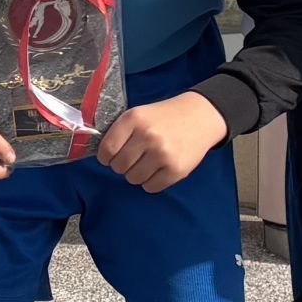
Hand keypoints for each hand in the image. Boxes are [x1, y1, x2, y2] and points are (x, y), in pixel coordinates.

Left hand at [96, 90, 225, 192]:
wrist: (200, 116)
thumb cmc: (163, 117)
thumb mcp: (139, 114)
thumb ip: (120, 131)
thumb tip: (102, 156)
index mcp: (134, 119)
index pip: (107, 149)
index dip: (105, 157)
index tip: (110, 157)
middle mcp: (148, 136)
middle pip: (119, 166)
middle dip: (121, 166)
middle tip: (132, 159)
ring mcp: (163, 154)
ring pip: (133, 179)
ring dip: (136, 174)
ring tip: (147, 162)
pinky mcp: (176, 170)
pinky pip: (151, 187)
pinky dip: (151, 182)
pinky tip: (158, 169)